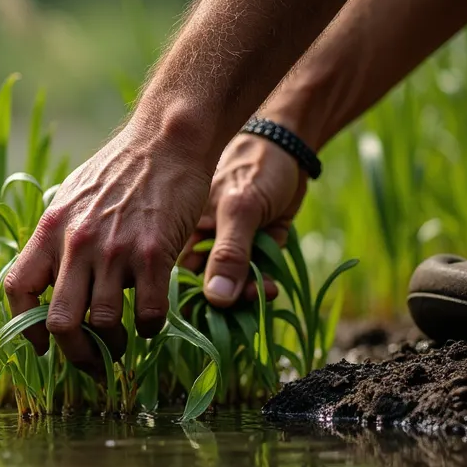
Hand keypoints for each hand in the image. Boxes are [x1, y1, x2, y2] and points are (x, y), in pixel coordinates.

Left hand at [4, 119, 212, 367]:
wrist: (164, 141)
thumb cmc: (118, 171)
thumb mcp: (70, 200)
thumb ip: (56, 240)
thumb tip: (45, 280)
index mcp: (49, 231)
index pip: (17, 290)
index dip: (24, 329)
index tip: (40, 347)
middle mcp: (75, 244)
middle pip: (58, 322)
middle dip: (73, 354)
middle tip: (88, 362)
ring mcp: (114, 250)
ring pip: (102, 324)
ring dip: (113, 346)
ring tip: (121, 345)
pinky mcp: (152, 254)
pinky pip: (146, 312)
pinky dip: (148, 329)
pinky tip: (150, 324)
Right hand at [180, 133, 304, 306]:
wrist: (290, 147)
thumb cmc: (254, 168)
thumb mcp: (240, 209)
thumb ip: (229, 254)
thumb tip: (216, 299)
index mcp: (184, 230)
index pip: (176, 275)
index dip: (187, 298)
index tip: (201, 319)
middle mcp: (204, 242)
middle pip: (204, 285)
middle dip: (220, 303)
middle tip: (236, 314)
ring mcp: (232, 247)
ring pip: (232, 285)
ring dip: (246, 296)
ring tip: (261, 294)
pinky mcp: (257, 248)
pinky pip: (257, 277)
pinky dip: (264, 286)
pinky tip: (271, 288)